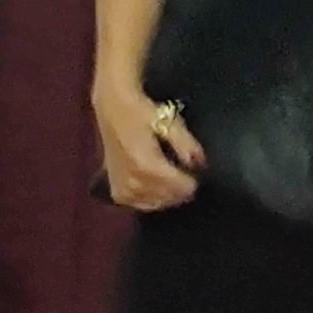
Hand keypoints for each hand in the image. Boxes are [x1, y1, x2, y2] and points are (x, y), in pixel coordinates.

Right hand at [92, 78, 204, 210]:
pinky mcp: (117, 192)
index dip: (193, 181)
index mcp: (147, 165)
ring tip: (171, 177)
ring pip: (158, 204)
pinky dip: (152, 198)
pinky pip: (142, 205)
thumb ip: (186, 145)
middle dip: (181, 188)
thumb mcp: (169, 121)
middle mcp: (133, 182)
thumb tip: (201, 164)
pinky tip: (155, 185)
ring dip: (168, 194)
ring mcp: (123, 190)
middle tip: (183, 173)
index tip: (197, 172)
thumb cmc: (140, 111)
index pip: (181, 188)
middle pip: (171, 198)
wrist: (111, 107)